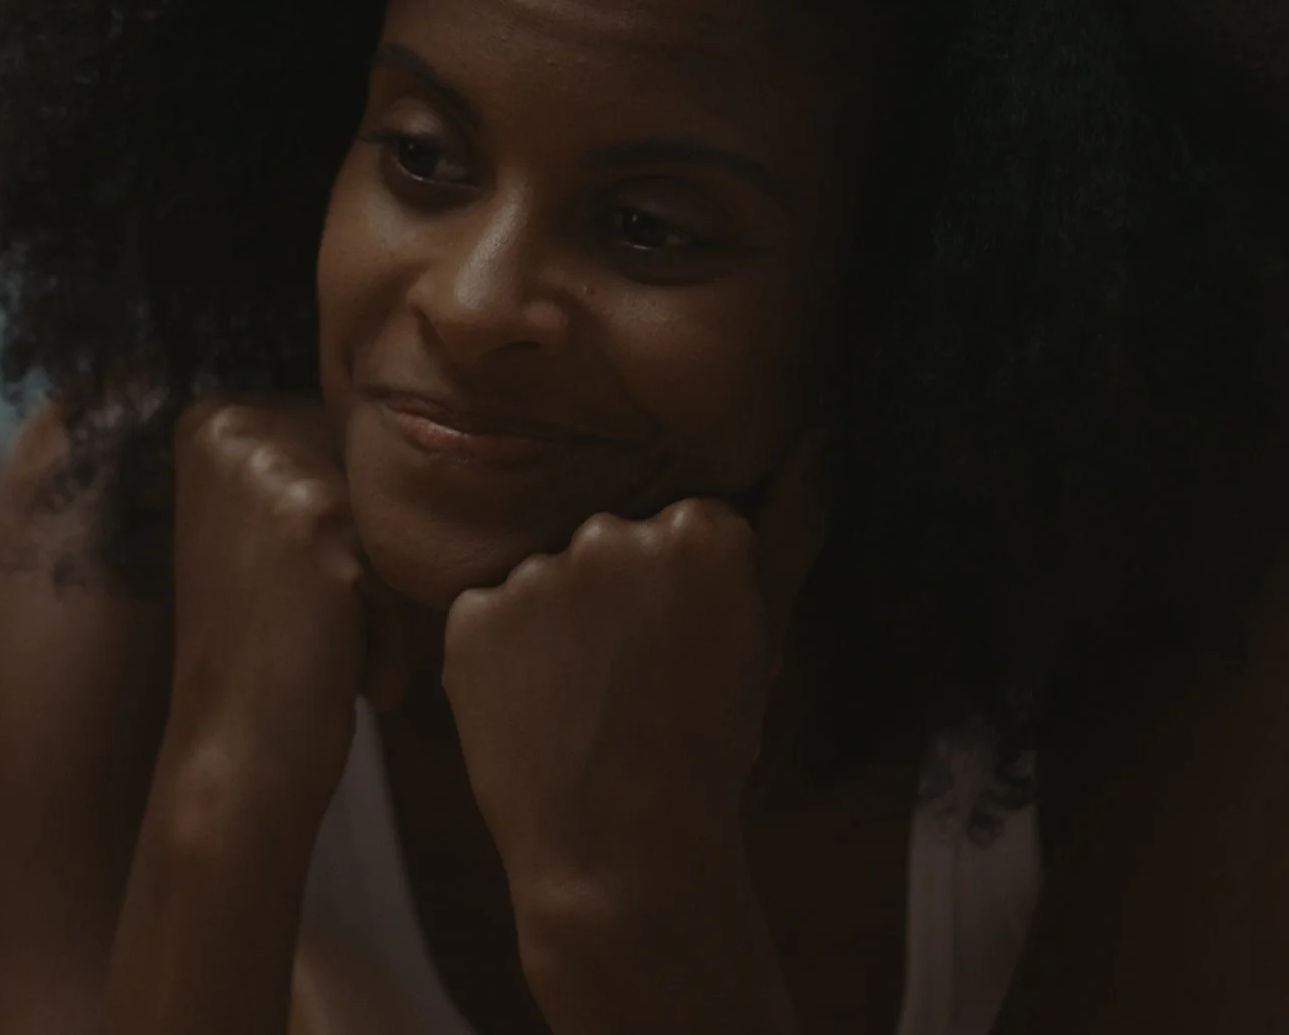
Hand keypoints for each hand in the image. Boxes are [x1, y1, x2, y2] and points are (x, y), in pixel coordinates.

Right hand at [158, 394, 391, 834]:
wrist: (236, 760)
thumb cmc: (271, 656)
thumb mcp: (272, 535)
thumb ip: (318, 461)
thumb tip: (430, 402)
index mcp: (214, 416)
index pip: (352, 442)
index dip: (356, 536)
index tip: (297, 599)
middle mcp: (233, 423)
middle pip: (380, 470)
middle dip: (375, 563)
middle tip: (314, 632)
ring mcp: (271, 462)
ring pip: (399, 516)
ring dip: (390, 595)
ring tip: (331, 647)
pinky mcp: (316, 513)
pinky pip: (409, 559)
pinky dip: (396, 625)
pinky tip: (345, 667)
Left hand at [439, 437, 829, 917]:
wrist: (621, 851)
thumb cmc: (707, 750)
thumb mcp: (765, 635)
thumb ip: (792, 524)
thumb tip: (819, 437)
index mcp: (699, 529)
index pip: (687, 530)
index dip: (687, 596)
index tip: (688, 652)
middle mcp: (612, 532)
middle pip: (613, 548)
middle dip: (620, 601)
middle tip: (636, 686)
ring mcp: (534, 574)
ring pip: (547, 583)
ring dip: (560, 629)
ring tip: (585, 708)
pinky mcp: (470, 617)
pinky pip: (488, 620)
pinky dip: (504, 659)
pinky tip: (537, 713)